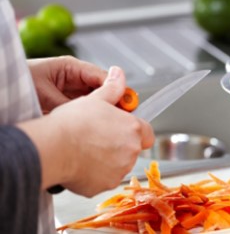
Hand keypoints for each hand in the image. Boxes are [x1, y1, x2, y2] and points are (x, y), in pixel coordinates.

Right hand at [18, 66, 153, 196]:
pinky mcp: (105, 185)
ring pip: (118, 165)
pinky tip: (80, 163)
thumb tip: (119, 74)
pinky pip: (103, 179)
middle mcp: (131, 151)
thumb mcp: (96, 99)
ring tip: (86, 149)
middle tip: (97, 137)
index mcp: (134, 129)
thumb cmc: (73, 122)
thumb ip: (113, 88)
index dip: (135, 130)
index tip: (122, 128)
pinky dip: (95, 174)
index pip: (147, 133)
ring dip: (108, 160)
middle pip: (132, 149)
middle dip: (119, 145)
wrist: (52, 147)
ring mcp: (119, 170)